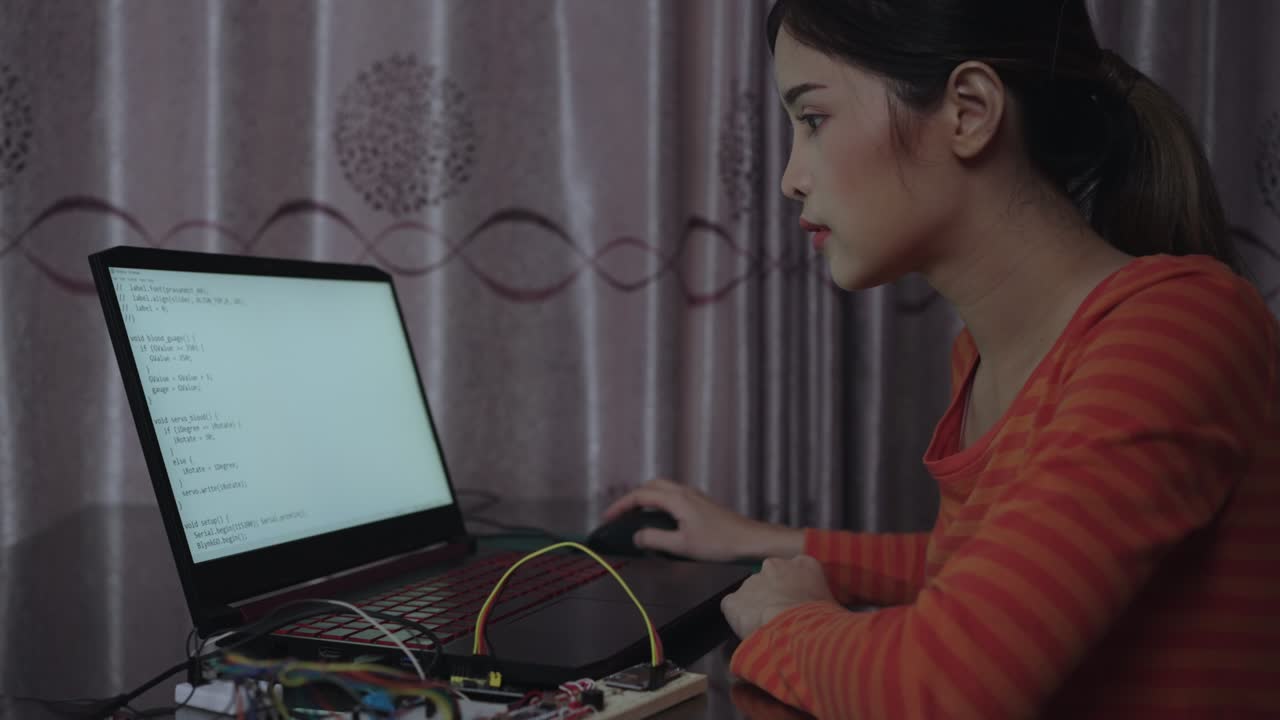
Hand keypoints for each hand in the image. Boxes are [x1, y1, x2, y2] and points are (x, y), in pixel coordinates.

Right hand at [602, 478, 800, 561]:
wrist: (749, 539)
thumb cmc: (720, 542)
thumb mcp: (682, 545)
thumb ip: (655, 539)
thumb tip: (636, 536)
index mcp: (676, 499)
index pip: (640, 496)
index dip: (620, 505)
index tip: (607, 517)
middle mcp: (684, 492)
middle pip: (650, 486)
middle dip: (631, 498)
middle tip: (619, 514)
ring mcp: (693, 495)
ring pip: (662, 489)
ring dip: (645, 499)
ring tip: (634, 516)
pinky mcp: (700, 502)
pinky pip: (671, 495)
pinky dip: (658, 502)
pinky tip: (658, 518)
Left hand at [720, 555, 834, 638]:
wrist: (797, 632)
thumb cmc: (822, 622)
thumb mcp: (836, 606)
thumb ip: (824, 600)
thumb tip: (828, 613)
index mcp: (803, 564)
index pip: (797, 573)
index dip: (796, 592)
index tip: (799, 607)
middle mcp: (774, 566)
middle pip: (771, 581)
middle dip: (774, 598)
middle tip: (783, 620)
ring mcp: (751, 581)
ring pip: (751, 596)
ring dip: (757, 610)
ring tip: (768, 632)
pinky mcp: (733, 599)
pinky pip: (733, 610)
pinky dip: (738, 621)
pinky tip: (750, 634)